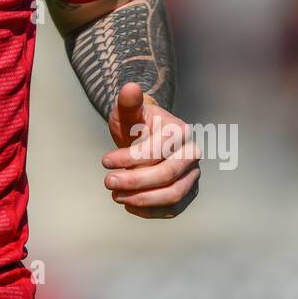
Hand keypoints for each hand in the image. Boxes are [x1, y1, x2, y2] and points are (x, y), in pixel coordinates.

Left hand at [103, 82, 199, 218]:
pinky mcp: (187, 192)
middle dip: (135, 181)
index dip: (130, 158)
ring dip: (142, 199)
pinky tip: (127, 204)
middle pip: (167, 174)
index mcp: (181, 131)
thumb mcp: (129, 112)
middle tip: (107, 182)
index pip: (157, 150)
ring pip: (174, 195)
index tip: (104, 161)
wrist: (147, 138)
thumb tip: (130, 88)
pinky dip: (150, 211)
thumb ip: (129, 102)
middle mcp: (192, 154)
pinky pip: (173, 209)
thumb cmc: (136, 124)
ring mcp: (193, 175)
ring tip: (115, 196)